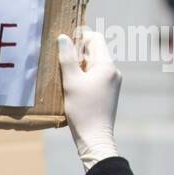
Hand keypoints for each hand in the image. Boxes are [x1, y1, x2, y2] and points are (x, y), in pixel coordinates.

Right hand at [58, 27, 120, 171]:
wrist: (95, 137)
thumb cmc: (82, 109)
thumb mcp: (71, 82)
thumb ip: (67, 58)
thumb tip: (63, 37)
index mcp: (106, 65)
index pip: (95, 38)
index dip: (80, 36)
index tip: (64, 42)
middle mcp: (114, 71)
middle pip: (95, 51)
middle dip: (77, 52)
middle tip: (59, 59)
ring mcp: (113, 82)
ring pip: (94, 64)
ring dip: (79, 65)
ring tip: (64, 75)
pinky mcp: (109, 93)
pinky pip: (96, 76)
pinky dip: (84, 76)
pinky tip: (72, 87)